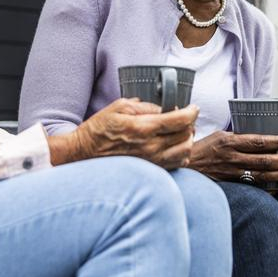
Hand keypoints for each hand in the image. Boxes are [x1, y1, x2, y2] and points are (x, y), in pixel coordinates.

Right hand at [49, 98, 196, 169]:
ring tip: (181, 132)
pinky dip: (181, 153)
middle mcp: (151, 147)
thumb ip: (145, 106)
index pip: (180, 120)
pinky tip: (174, 146)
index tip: (192, 107)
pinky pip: (177, 163)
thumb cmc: (99, 129)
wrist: (84, 154)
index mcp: (143, 128)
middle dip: (189, 123)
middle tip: (185, 117)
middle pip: (186, 134)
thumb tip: (164, 108)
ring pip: (185, 151)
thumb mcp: (119, 107)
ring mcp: (152, 161)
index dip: (191, 111)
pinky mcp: (151, 170)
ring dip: (187, 139)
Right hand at [188, 130, 277, 187]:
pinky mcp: (231, 184)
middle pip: (264, 159)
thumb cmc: (202, 150)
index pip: (258, 141)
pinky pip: (255, 186)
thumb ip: (238, 136)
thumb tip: (261, 134)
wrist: (184, 167)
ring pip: (262, 174)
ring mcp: (231, 172)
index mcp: (229, 141)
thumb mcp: (219, 136)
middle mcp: (232, 157)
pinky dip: (271, 186)